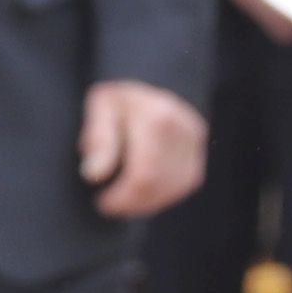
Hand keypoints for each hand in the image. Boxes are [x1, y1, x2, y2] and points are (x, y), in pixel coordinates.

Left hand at [81, 79, 207, 221]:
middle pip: (157, 186)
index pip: (144, 173)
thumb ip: (98, 138)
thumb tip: (94, 174)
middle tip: (106, 205)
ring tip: (120, 200)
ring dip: (141, 203)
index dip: (121, 196)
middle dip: (129, 203)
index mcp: (158, 118)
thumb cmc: (123, 99)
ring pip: (169, 192)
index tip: (101, 202)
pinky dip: (155, 198)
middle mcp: (184, 134)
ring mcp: (196, 150)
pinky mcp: (197, 162)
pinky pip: (178, 190)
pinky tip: (138, 195)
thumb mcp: (101, 106)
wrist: (157, 87)